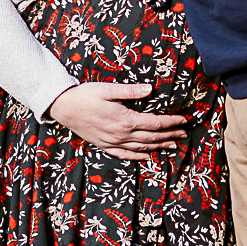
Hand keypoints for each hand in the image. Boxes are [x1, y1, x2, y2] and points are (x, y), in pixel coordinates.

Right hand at [47, 82, 188, 161]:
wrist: (63, 108)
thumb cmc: (85, 95)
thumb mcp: (108, 89)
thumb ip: (131, 91)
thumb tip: (150, 89)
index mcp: (125, 120)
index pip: (155, 123)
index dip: (171, 122)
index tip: (183, 120)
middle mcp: (121, 135)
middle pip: (152, 138)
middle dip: (170, 135)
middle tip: (183, 134)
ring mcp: (113, 142)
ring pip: (142, 148)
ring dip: (159, 147)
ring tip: (173, 145)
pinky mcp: (105, 145)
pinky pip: (126, 155)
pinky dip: (139, 156)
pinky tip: (148, 156)